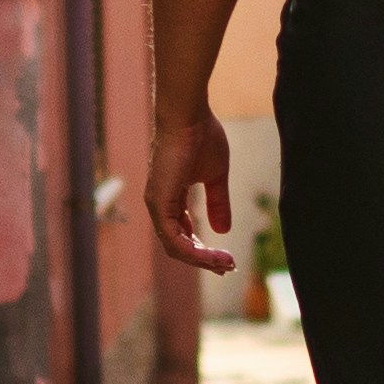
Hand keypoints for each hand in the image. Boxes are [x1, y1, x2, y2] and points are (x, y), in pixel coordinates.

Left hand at [149, 101, 243, 277]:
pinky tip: (214, 256)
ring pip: (176, 248)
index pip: (182, 233)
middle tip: (227, 267)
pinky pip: (175, 241)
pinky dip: (195, 253)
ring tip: (226, 264)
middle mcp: (159, 205)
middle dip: (204, 259)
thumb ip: (217, 202)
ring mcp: (156, 206)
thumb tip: (223, 230)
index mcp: (170, 197)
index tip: (225, 257)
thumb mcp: (215, 176)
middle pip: (178, 246)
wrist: (188, 116)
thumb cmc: (201, 137)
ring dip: (202, 260)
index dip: (203, 248)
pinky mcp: (159, 205)